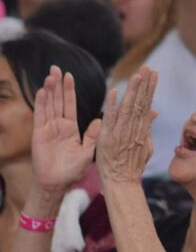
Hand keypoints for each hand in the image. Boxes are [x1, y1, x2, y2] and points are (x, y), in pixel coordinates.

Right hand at [30, 67, 93, 191]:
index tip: (69, 76)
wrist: (58, 183)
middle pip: (58, 101)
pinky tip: (42, 91)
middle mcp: (58, 126)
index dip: (69, 91)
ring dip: (49, 90)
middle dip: (58, 85)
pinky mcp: (39, 134)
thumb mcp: (88, 150)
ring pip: (48, 105)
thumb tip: (102, 119)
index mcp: (71, 128)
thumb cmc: (72, 170)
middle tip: (57, 68)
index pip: (70, 105)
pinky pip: (41, 116)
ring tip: (51, 75)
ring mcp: (48, 129)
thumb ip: (94, 135)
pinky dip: (41, 103)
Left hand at [94, 67, 158, 185]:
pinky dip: (112, 105)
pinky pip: (109, 119)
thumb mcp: (146, 145)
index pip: (147, 103)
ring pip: (128, 107)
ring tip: (138, 74)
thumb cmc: (133, 164)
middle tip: (148, 67)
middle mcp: (132, 128)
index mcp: (142, 129)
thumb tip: (155, 111)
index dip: (150, 88)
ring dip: (133, 90)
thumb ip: (148, 126)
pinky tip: (115, 92)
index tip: (154, 73)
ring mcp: (120, 132)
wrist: (121, 181)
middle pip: (140, 102)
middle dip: (145, 84)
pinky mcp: (107, 137)